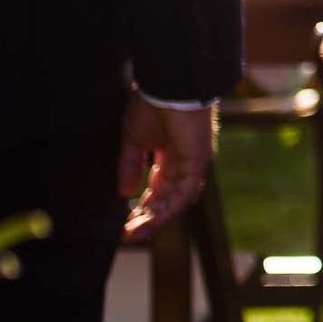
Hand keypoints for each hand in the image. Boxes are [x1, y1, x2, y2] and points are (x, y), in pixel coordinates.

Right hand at [120, 88, 215, 241]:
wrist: (168, 86)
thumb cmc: (151, 105)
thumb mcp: (132, 139)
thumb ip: (130, 166)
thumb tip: (124, 193)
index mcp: (169, 157)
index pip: (157, 189)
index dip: (142, 207)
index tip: (124, 224)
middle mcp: (183, 163)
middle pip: (167, 199)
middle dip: (147, 218)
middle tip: (129, 235)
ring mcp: (193, 163)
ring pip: (176, 200)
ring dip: (157, 217)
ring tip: (136, 232)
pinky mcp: (198, 161)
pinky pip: (185, 191)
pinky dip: (169, 206)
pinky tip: (151, 218)